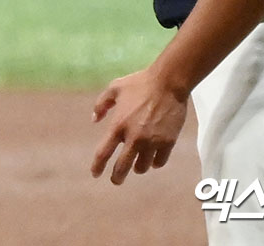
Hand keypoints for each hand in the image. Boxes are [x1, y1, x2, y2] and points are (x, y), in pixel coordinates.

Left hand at [90, 68, 187, 184]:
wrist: (168, 83)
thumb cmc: (140, 83)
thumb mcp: (115, 88)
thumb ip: (101, 104)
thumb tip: (94, 120)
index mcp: (118, 125)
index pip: (104, 152)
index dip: (97, 166)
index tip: (95, 174)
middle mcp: (134, 137)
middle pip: (122, 167)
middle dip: (117, 177)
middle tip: (116, 180)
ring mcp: (152, 142)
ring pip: (142, 167)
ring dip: (138, 167)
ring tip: (137, 163)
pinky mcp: (167, 143)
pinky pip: (159, 162)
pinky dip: (154, 163)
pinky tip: (153, 158)